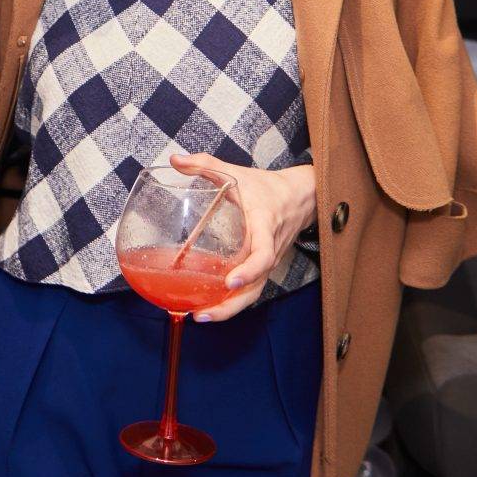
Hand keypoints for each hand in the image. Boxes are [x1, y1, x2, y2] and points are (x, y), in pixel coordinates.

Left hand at [169, 153, 316, 322]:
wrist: (301, 196)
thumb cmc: (267, 186)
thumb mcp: (237, 172)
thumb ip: (206, 164)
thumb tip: (175, 159)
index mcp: (264, 225)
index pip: (263, 253)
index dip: (250, 269)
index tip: (231, 281)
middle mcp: (269, 248)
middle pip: (256, 286)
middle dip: (232, 305)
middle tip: (205, 314)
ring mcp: (268, 261)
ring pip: (254, 292)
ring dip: (230, 309)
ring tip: (202, 317)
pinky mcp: (264, 267)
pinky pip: (252, 288)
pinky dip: (233, 301)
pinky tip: (210, 306)